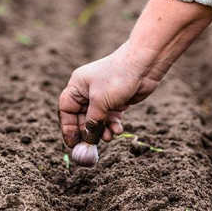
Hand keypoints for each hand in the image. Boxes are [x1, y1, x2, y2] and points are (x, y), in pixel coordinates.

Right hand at [58, 0, 211, 148]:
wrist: (145, 65)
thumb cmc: (118, 78)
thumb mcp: (101, 102)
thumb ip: (92, 122)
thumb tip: (87, 140)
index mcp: (77, 86)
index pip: (66, 109)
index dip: (68, 127)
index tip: (73, 143)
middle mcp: (88, 90)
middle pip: (82, 117)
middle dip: (88, 131)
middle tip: (92, 146)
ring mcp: (103, 96)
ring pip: (98, 119)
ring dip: (102, 130)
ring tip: (110, 137)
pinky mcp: (117, 100)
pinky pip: (110, 117)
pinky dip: (113, 125)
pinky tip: (118, 130)